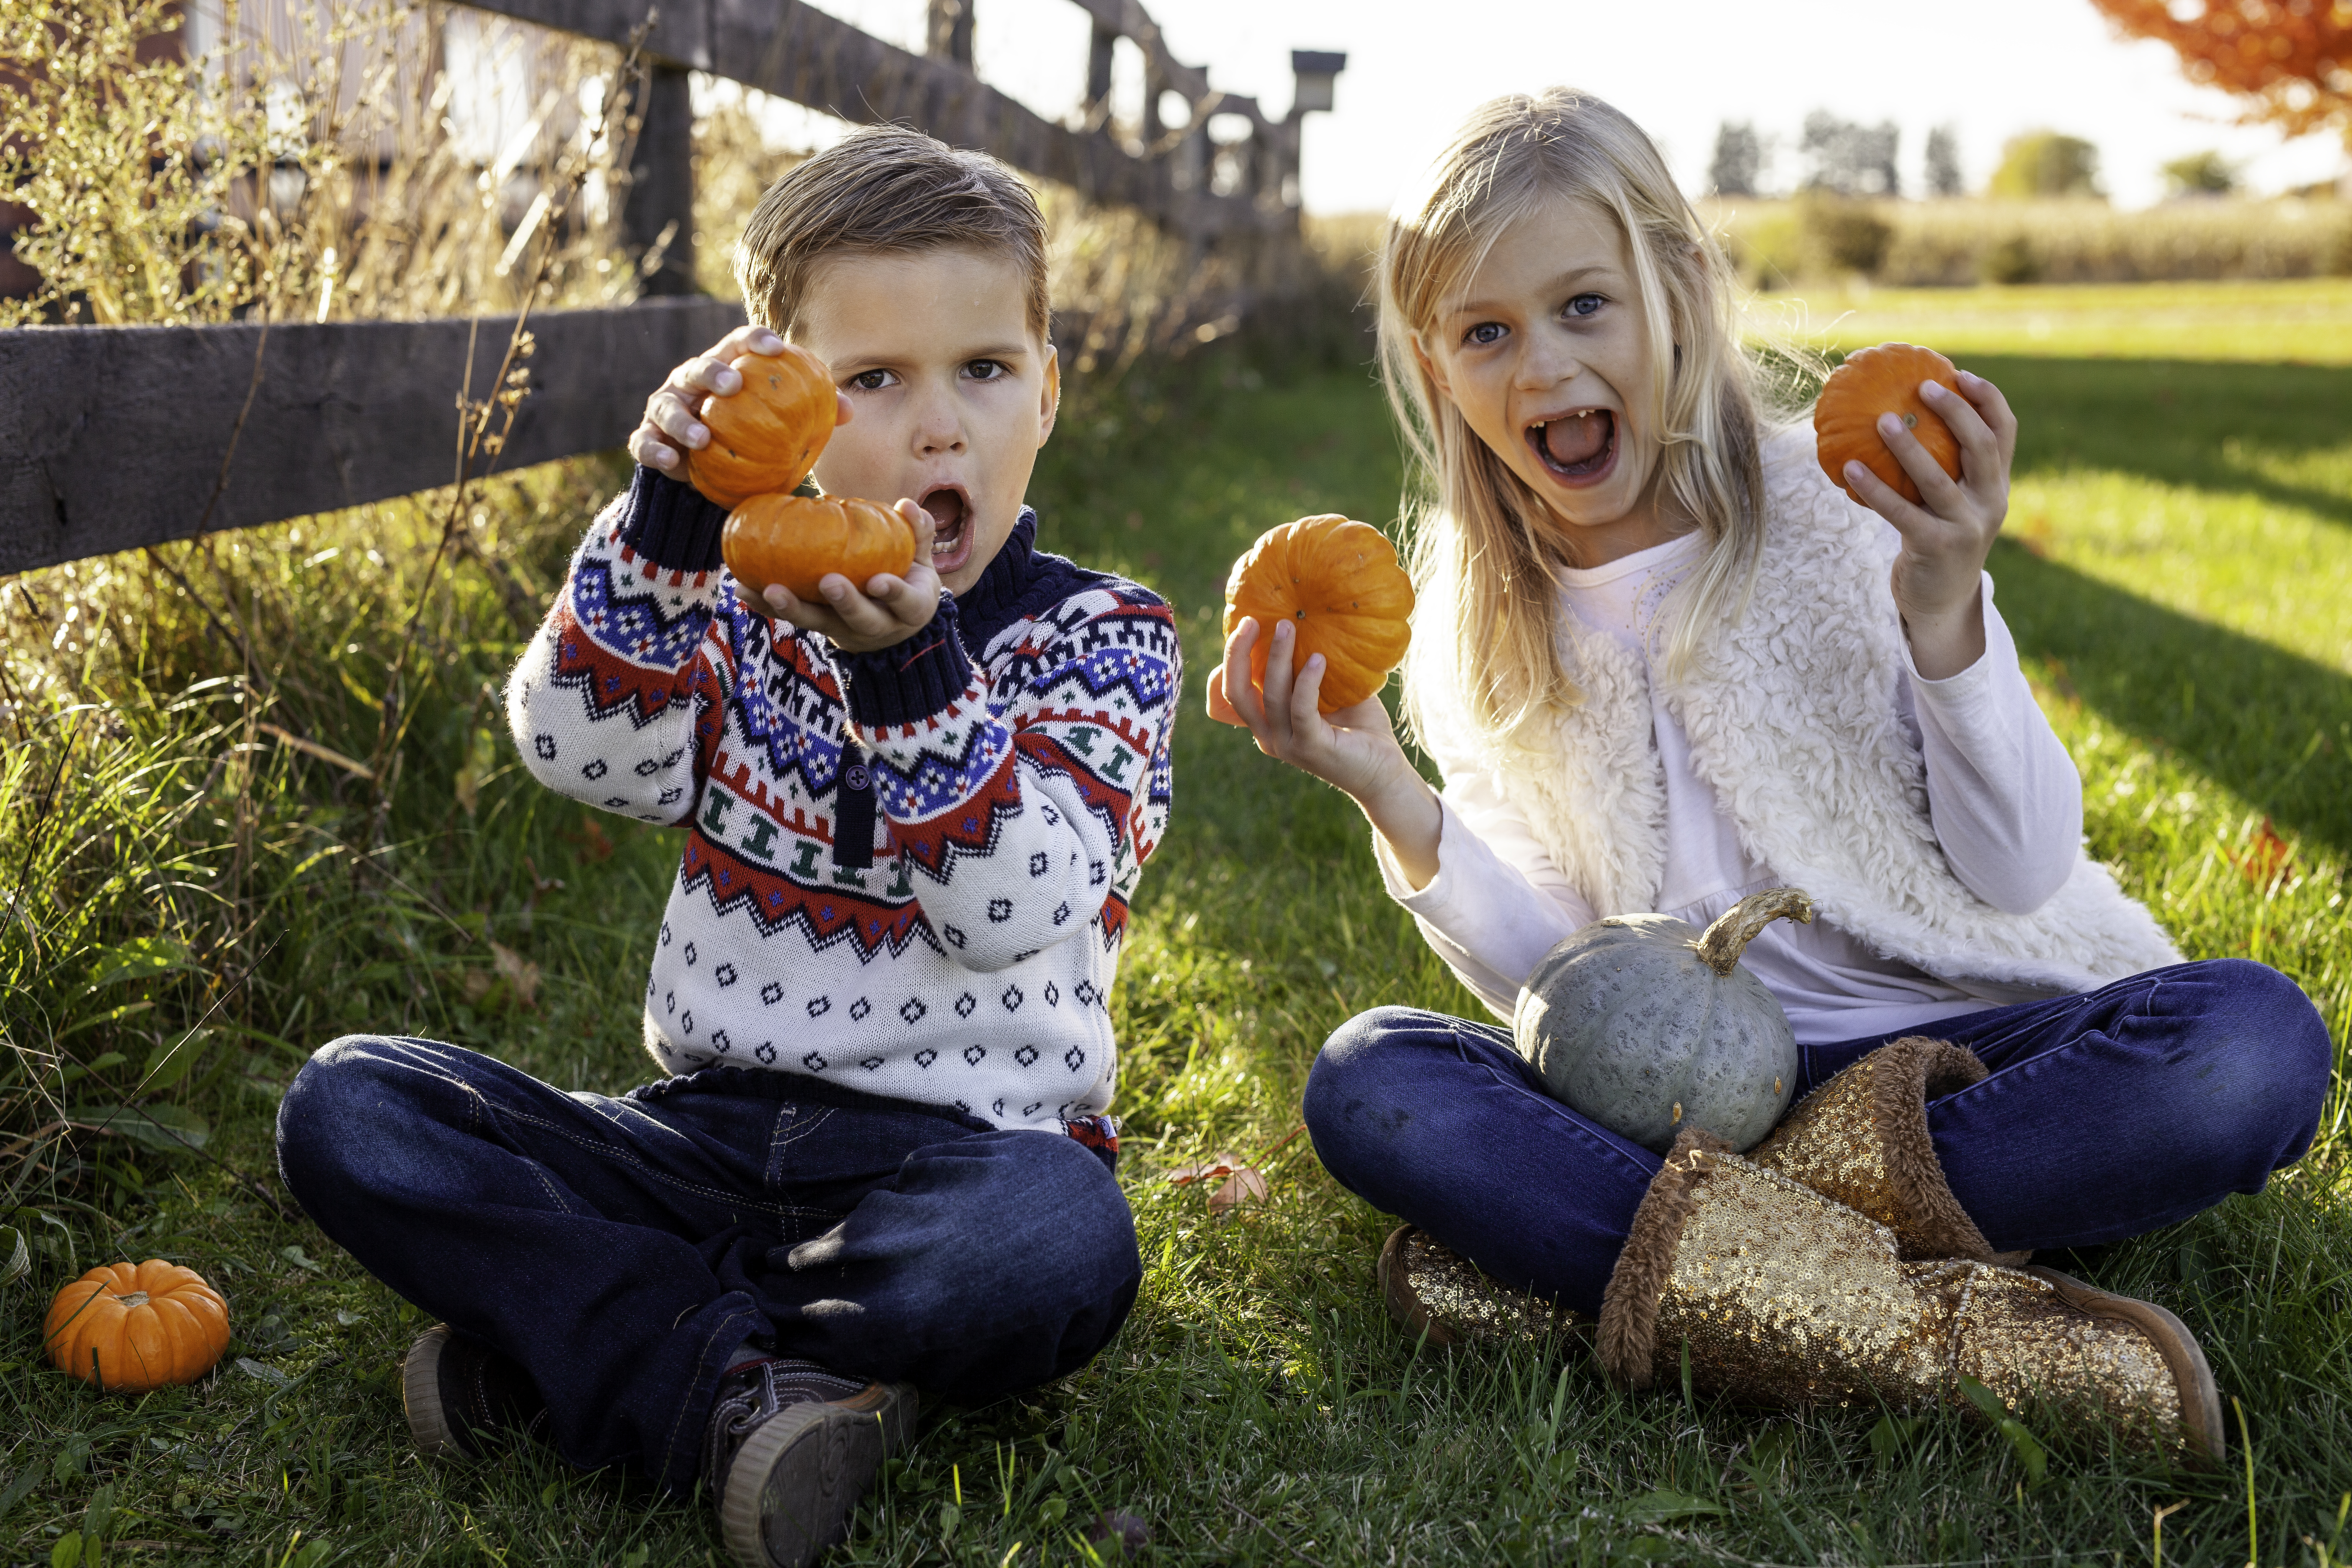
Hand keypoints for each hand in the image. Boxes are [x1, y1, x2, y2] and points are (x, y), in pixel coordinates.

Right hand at [627, 325, 853, 479]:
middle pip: (699, 367)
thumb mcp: (780, 424)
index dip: (755, 340)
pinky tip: (667, 460)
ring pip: (667, 405)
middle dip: (713, 372)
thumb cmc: (749, 434)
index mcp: (725, 368)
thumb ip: (813, 413)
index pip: (738, 344)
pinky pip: (645, 442)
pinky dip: (653, 450)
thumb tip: (850, 410)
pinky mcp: (649, 438)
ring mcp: (667, 408)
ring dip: (683, 420)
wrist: (703, 469)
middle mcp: (692, 382)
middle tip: (733, 384)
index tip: (776, 346)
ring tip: (703, 437)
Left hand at [757, 501, 943, 654]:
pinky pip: (790, 616)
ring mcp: (842, 628)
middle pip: (860, 619)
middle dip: (844, 602)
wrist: (892, 627)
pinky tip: (742, 587)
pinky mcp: (816, 624)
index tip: (879, 581)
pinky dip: (765, 605)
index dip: (893, 594)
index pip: (905, 604)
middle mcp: (875, 625)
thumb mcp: (921, 562)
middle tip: (828, 582)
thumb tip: (908, 505)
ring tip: (768, 588)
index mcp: (908, 609)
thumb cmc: (907, 582)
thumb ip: (919, 534)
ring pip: (817, 622)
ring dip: (792, 607)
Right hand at [1208, 616, 1442, 885]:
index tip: (1246, 624)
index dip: (1231, 659)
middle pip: (1236, 693)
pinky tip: (1319, 659)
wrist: (1384, 772)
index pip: (1233, 691)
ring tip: (1289, 626)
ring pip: (1270, 696)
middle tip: (1252, 621)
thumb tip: (1313, 622)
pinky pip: (1301, 710)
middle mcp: (1269, 736)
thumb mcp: (1331, 692)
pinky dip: (1308, 682)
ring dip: (1277, 657)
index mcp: (1268, 723)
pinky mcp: (1310, 748)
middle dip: (1238, 653)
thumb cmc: (1360, 728)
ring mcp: (1287, 745)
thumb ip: (1312, 668)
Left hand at [1840, 369, 2015, 679]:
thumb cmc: (1939, 542)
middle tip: (1923, 388)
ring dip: (1909, 447)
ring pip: (1938, 478)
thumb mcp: (1954, 505)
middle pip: (1980, 447)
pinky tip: (1850, 469)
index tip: (1961, 374)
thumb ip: (1946, 470)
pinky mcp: (1936, 547)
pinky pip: (1901, 512)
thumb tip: (1902, 417)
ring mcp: (1966, 527)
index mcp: (1997, 486)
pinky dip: (1875, 489)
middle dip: (1956, 412)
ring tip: (1883, 420)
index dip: (1988, 400)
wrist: (1943, 603)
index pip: (2005, 433)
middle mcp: (1990, 503)